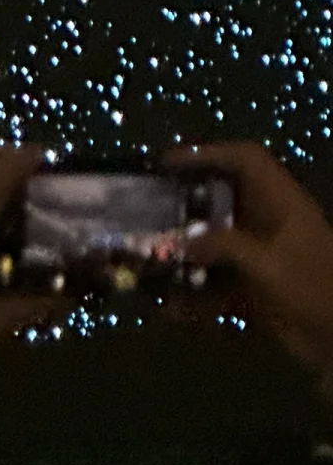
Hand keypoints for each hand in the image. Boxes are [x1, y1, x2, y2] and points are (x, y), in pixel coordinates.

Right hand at [163, 142, 332, 375]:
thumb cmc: (313, 289)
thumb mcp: (268, 264)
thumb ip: (222, 246)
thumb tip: (180, 243)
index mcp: (282, 204)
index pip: (245, 161)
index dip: (208, 153)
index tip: (168, 163)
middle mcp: (271, 224)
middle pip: (224, 200)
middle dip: (187, 204)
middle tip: (150, 208)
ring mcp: (265, 258)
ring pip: (216, 244)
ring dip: (186, 254)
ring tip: (151, 259)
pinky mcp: (259, 290)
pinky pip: (219, 285)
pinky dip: (196, 297)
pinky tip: (172, 311)